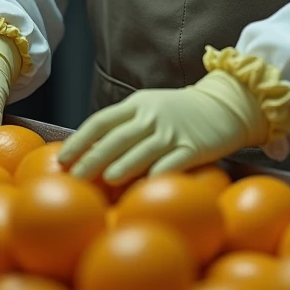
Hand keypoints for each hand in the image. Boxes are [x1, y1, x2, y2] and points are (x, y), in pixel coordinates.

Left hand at [58, 70, 268, 184]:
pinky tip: (147, 185)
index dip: (81, 139)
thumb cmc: (179, 112)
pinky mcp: (194, 146)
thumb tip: (88, 153)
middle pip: (118, 137)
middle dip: (94, 157)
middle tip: (76, 177)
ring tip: (106, 179)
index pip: (102, 120)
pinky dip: (160, 172)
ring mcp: (173, 131)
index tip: (63, 158)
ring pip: (143, 148)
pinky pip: (174, 161)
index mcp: (137, 104)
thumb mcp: (150, 108)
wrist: (225, 104)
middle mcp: (152, 115)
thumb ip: (124, 125)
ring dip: (124, 164)